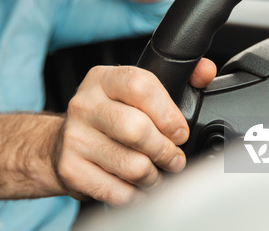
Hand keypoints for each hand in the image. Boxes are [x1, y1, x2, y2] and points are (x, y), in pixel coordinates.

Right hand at [53, 60, 215, 205]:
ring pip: (132, 165)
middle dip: (165, 151)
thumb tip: (205, 72)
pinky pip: (118, 191)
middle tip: (172, 159)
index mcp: (102, 79)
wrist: (62, 144)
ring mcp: (74, 137)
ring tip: (154, 173)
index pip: (141, 86)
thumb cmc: (108, 117)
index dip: (168, 114)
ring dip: (153, 177)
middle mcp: (84, 104)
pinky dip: (135, 195)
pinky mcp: (71, 169)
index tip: (178, 131)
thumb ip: (177, 80)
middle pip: (137, 129)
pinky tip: (134, 186)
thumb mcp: (133, 92)